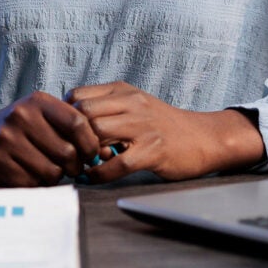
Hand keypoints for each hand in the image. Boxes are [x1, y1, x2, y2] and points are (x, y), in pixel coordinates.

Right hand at [0, 91, 100, 186]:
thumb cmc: (20, 128)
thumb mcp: (41, 114)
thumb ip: (69, 126)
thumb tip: (103, 153)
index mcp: (37, 101)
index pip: (78, 122)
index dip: (90, 143)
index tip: (92, 154)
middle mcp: (20, 116)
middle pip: (67, 152)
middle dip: (75, 165)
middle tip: (71, 167)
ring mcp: (6, 139)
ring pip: (51, 172)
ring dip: (55, 176)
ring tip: (48, 168)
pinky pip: (31, 183)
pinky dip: (36, 184)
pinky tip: (30, 174)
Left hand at [65, 81, 265, 183]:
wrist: (203, 137)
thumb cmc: (162, 125)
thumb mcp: (133, 105)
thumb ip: (105, 108)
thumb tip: (68, 122)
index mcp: (123, 90)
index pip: (77, 95)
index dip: (65, 116)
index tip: (64, 134)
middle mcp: (132, 103)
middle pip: (83, 113)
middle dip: (71, 136)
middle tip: (71, 152)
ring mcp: (144, 126)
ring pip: (97, 133)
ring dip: (84, 154)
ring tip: (83, 164)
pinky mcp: (153, 150)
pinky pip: (117, 164)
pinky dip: (99, 174)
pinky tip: (94, 177)